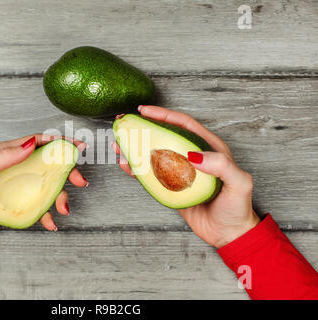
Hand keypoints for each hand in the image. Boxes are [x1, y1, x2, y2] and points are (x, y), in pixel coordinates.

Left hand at [0, 135, 87, 247]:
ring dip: (60, 196)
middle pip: (48, 165)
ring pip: (47, 187)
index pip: (37, 143)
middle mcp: (16, 168)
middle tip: (79, 181)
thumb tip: (31, 143)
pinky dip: (47, 214)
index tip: (77, 146)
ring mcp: (18, 187)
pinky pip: (39, 207)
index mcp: (7, 154)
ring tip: (63, 208)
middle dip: (67, 172)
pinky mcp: (18, 205)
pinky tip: (50, 222)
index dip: (59, 143)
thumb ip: (6, 156)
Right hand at [113, 105, 259, 247]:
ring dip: (136, 147)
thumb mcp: (239, 183)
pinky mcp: (171, 187)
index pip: (183, 124)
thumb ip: (221, 165)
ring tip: (119, 144)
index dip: (164, 115)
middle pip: (165, 136)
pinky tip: (126, 165)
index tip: (145, 111)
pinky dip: (137, 169)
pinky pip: (150, 174)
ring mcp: (179, 171)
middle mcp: (192, 156)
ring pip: (154, 154)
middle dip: (145, 128)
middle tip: (126, 124)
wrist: (229, 234)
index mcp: (209, 148)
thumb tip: (193, 155)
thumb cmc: (237, 208)